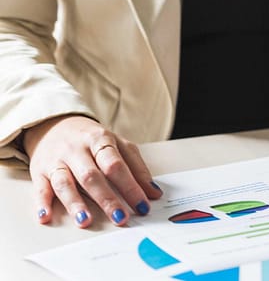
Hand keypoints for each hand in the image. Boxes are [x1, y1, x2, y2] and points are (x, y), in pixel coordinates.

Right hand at [23, 115, 161, 227]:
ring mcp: (56, 160)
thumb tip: (153, 193)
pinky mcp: (39, 171)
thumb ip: (137, 168)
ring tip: (85, 221)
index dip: (130, 186)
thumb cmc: (92, 140)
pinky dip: (42, 203)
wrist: (55, 124)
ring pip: (65, 183)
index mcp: (99, 140)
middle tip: (120, 218)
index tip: (143, 205)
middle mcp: (76, 150)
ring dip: (75, 204)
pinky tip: (46, 216)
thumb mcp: (119, 146)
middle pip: (91, 176)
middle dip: (106, 199)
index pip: (116, 165)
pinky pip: (40, 187)